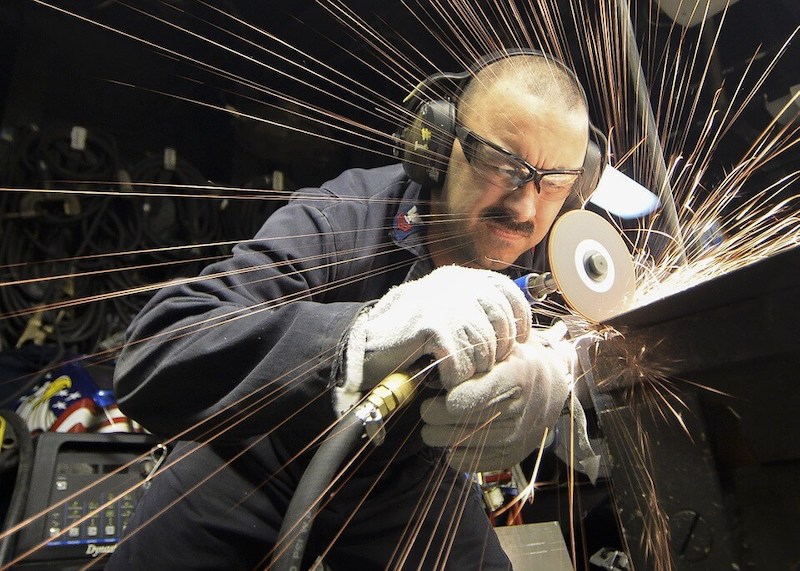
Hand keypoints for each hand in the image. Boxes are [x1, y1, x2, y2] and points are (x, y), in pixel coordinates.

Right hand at [335, 265, 530, 413]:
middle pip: (501, 325)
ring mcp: (443, 304)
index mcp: (460, 277)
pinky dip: (455, 378)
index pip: (508, 292)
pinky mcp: (433, 326)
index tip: (517, 342)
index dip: (519, 320)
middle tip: (476, 367)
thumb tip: (518, 326)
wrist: (365, 344)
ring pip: (484, 348)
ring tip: (456, 374)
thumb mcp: (447, 311)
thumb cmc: (409, 334)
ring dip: (472, 369)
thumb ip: (476, 309)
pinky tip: (443, 379)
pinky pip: (462, 362)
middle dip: (495, 353)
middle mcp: (455, 284)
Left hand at [420, 323, 573, 470]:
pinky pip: (470, 462)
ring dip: (438, 435)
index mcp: (518, 375)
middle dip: (436, 415)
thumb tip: (441, 359)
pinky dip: (453, 453)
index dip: (454, 398)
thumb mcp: (503, 344)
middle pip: (465, 420)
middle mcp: (520, 409)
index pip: (478, 395)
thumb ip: (475, 350)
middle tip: (425, 408)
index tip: (443, 395)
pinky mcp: (510, 456)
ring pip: (463, 442)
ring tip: (430, 424)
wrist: (551, 388)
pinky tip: (450, 439)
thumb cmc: (516, 360)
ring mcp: (517, 436)